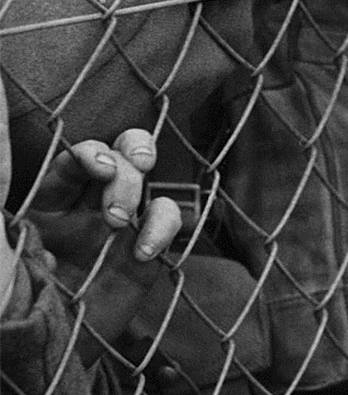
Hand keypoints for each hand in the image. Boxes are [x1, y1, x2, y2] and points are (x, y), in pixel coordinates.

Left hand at [16, 129, 180, 362]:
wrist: (33, 360)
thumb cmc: (3, 293)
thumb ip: (2, 172)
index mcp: (47, 201)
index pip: (77, 156)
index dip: (91, 152)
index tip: (95, 167)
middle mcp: (85, 208)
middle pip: (119, 154)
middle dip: (126, 159)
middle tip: (116, 194)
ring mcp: (119, 230)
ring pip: (146, 179)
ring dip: (138, 187)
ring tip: (119, 222)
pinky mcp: (145, 255)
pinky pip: (167, 219)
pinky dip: (163, 225)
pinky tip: (143, 250)